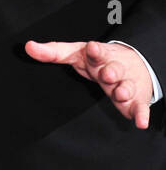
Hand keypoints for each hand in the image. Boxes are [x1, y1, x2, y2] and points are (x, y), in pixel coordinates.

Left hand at [25, 39, 152, 128]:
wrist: (133, 63)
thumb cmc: (97, 60)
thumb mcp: (76, 53)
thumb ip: (53, 52)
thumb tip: (28, 47)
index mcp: (99, 57)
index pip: (96, 52)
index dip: (94, 51)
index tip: (92, 47)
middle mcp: (114, 69)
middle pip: (114, 69)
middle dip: (111, 71)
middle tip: (107, 74)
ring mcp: (126, 84)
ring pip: (127, 86)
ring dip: (124, 90)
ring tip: (120, 93)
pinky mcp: (136, 99)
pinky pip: (140, 107)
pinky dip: (141, 114)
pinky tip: (140, 123)